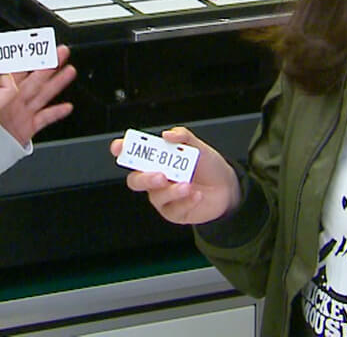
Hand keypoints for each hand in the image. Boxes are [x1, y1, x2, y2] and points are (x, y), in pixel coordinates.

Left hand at [0, 45, 75, 145]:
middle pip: (34, 79)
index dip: (27, 59)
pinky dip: (56, 113)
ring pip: (42, 95)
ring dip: (56, 83)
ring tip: (69, 71)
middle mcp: (11, 100)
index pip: (15, 70)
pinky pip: (44, 119)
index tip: (39, 47)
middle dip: (48, 65)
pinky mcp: (26, 129)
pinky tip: (67, 106)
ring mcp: (20, 114)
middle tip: (60, 52)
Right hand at [109, 127, 239, 224]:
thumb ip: (183, 137)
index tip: (119, 147)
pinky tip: (197, 195)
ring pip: (156, 197)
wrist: (227, 187)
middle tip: (161, 175)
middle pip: (136, 180)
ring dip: (171, 191)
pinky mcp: (174, 212)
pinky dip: (185, 201)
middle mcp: (156, 179)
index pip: (134, 154)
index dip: (123, 150)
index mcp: (157, 160)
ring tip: (188, 185)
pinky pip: (173, 209)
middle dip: (145, 178)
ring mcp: (163, 197)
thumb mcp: (199, 147)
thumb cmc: (208, 166)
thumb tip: (168, 135)